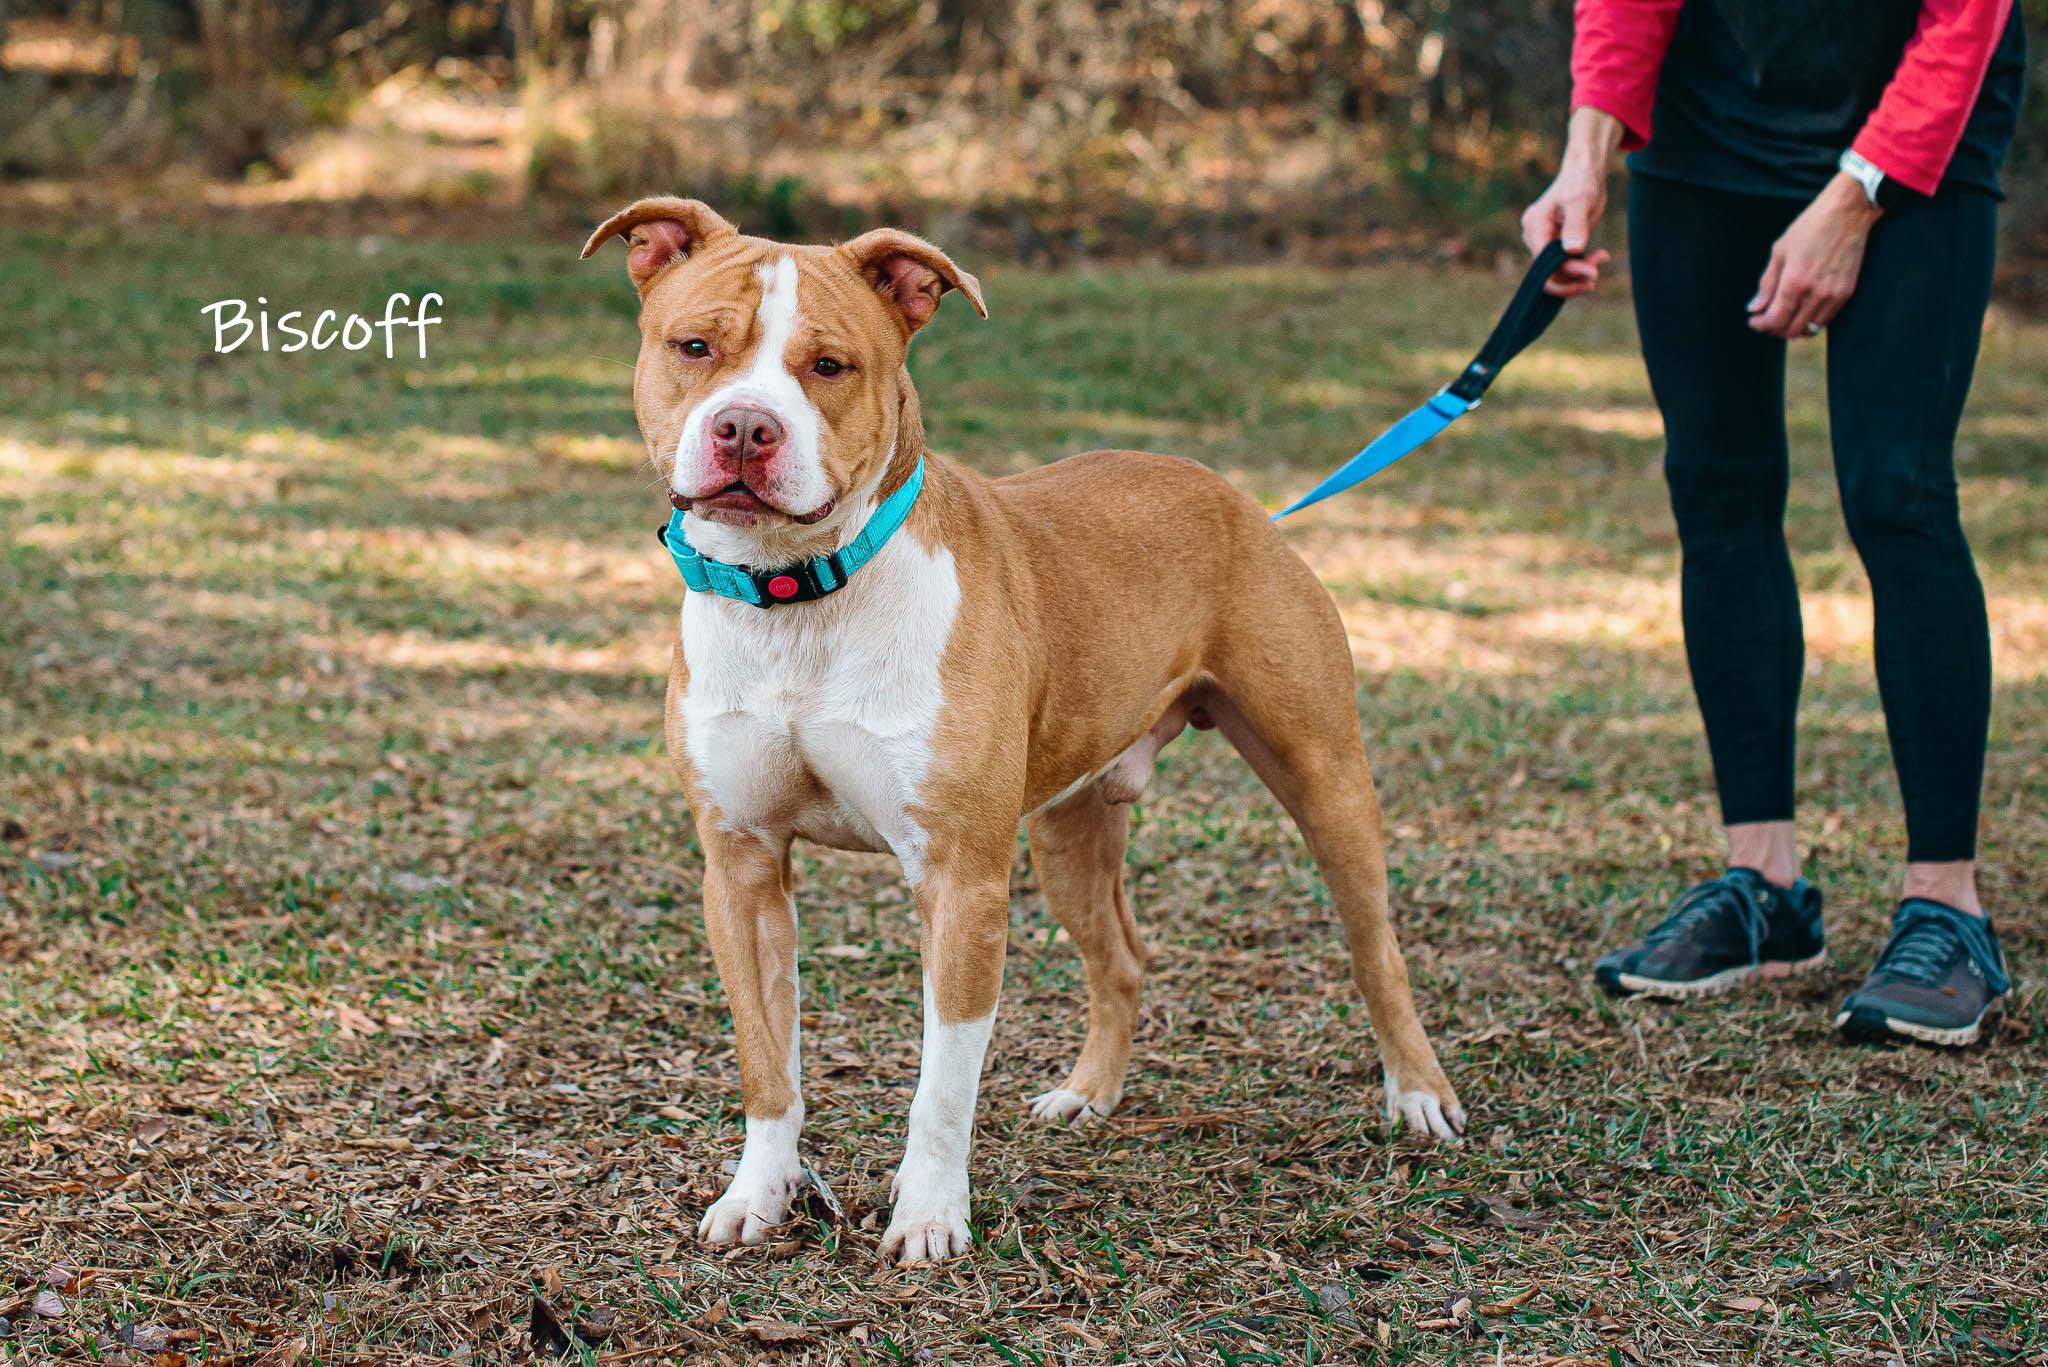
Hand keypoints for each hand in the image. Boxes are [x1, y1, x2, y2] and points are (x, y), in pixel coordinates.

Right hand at [1521, 106, 1622, 296]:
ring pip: (1557, 271)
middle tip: (1596, 274)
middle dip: (1573, 276)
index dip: (1567, 271)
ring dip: (1579, 272)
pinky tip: (1599, 256)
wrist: (1584, 172)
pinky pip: (1565, 264)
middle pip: (1548, 271)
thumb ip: (1575, 225)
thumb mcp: (1580, 201)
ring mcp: (1543, 241)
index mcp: (1535, 226)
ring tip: (1602, 258)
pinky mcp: (1555, 244)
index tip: (1593, 272)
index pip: (1544, 261)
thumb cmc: (1581, 181)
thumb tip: (1573, 250)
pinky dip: (1582, 264)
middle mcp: (1534, 237)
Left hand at [1747, 173, 1881, 338]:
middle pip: (1791, 330)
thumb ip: (1767, 284)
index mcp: (1794, 282)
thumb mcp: (1780, 251)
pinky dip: (1811, 321)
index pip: (1774, 320)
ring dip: (1793, 327)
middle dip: (1774, 328)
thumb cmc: (1810, 227)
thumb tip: (1755, 308)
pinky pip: (1826, 320)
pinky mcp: (1846, 293)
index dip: (1760, 325)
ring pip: (1809, 329)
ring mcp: (1833, 295)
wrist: (1848, 212)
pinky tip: (1802, 310)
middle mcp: (1815, 293)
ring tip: (1784, 315)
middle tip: (1767, 319)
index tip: (1754, 320)